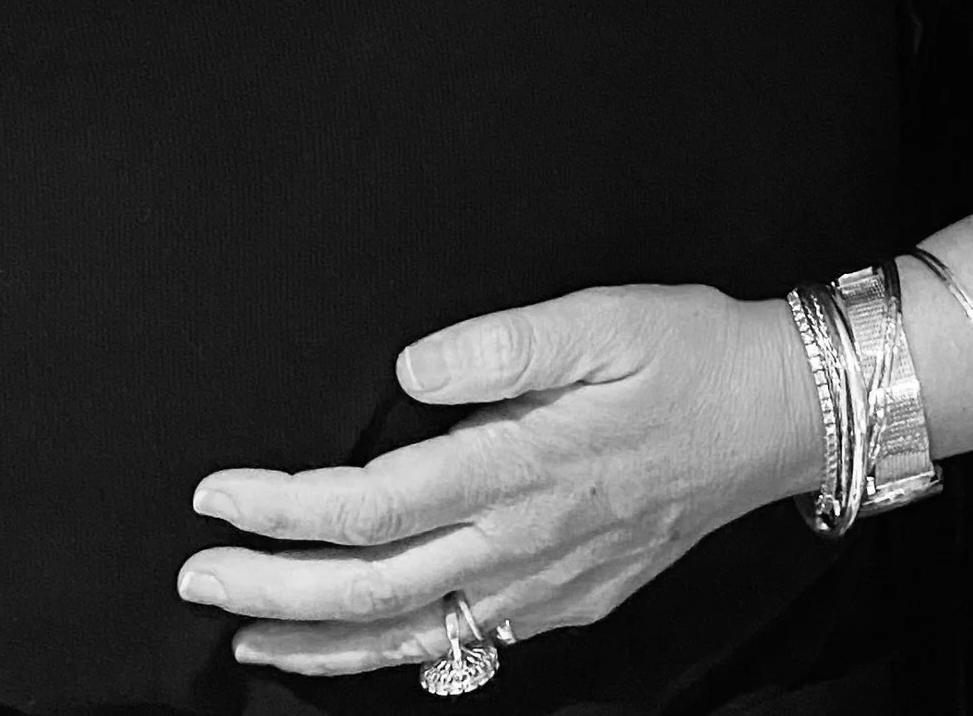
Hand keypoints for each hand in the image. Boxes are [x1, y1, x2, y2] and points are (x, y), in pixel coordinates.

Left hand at [176, 280, 819, 679]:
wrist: (776, 416)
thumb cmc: (688, 351)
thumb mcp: (602, 317)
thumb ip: (502, 346)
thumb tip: (411, 364)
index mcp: (521, 469)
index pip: (371, 507)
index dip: (282, 509)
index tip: (218, 494)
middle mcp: (522, 544)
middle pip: (370, 587)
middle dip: (270, 588)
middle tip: (195, 574)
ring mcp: (544, 586)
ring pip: (409, 635)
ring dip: (317, 639)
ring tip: (245, 634)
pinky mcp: (567, 601)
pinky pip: (462, 645)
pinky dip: (393, 655)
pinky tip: (359, 647)